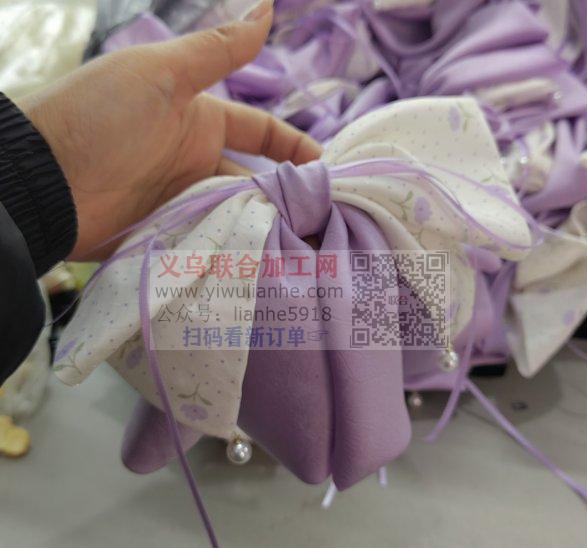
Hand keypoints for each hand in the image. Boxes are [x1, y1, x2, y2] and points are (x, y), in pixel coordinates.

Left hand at [18, 0, 320, 259]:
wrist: (41, 181)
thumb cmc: (100, 118)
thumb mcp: (162, 75)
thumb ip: (217, 50)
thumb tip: (267, 8)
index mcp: (201, 122)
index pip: (262, 133)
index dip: (296, 147)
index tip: (327, 168)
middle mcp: (197, 164)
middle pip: (257, 182)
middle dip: (288, 198)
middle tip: (323, 222)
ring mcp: (184, 203)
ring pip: (239, 217)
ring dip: (267, 230)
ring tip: (303, 250)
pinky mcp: (171, 238)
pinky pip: (213, 245)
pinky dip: (236, 253)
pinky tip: (264, 265)